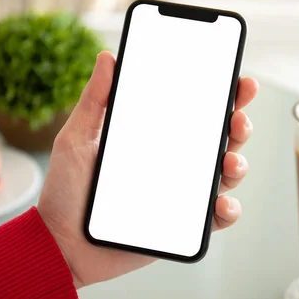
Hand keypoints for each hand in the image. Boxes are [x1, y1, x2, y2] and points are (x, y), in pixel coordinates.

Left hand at [37, 51, 258, 288]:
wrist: (59, 242)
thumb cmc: (66, 189)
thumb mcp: (77, 137)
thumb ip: (94, 100)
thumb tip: (106, 57)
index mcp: (154, 138)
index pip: (195, 112)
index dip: (222, 96)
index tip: (238, 81)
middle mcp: (173, 163)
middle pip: (219, 139)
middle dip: (239, 124)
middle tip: (238, 117)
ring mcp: (180, 193)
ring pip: (224, 175)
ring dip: (237, 164)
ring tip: (230, 161)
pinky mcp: (181, 225)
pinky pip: (215, 217)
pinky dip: (227, 211)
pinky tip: (221, 204)